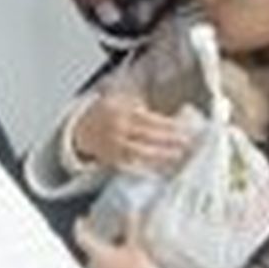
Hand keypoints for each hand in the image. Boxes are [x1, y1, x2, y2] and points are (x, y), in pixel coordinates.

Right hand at [71, 92, 190, 173]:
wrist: (80, 130)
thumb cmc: (105, 114)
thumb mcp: (118, 100)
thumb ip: (138, 102)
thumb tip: (160, 108)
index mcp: (121, 112)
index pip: (149, 119)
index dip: (168, 125)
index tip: (184, 128)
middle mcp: (118, 129)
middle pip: (148, 136)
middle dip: (169, 140)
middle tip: (187, 142)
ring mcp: (115, 146)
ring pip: (141, 153)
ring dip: (162, 155)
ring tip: (178, 155)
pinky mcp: (113, 160)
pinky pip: (133, 165)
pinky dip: (148, 167)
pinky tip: (161, 167)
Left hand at [74, 215, 156, 267]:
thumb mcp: (136, 247)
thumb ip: (132, 228)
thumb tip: (132, 213)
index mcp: (97, 254)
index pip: (80, 237)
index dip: (79, 227)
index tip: (81, 220)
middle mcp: (93, 266)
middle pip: (90, 249)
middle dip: (98, 241)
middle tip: (108, 234)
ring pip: (97, 262)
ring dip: (104, 255)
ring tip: (118, 250)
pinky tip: (121, 267)